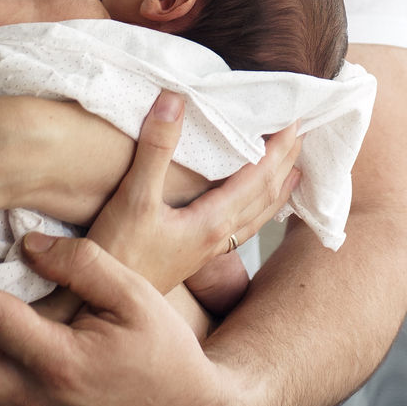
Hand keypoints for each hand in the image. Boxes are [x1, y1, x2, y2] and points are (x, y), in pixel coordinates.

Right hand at [87, 94, 301, 292]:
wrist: (103, 305)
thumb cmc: (118, 253)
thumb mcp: (133, 198)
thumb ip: (156, 150)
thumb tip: (174, 100)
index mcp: (212, 221)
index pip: (259, 177)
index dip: (279, 148)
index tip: (295, 118)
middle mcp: (219, 237)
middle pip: (267, 195)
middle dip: (287, 163)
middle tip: (303, 132)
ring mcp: (209, 249)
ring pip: (257, 214)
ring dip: (278, 189)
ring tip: (294, 170)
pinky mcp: (195, 256)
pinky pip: (241, 227)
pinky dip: (257, 209)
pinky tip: (250, 208)